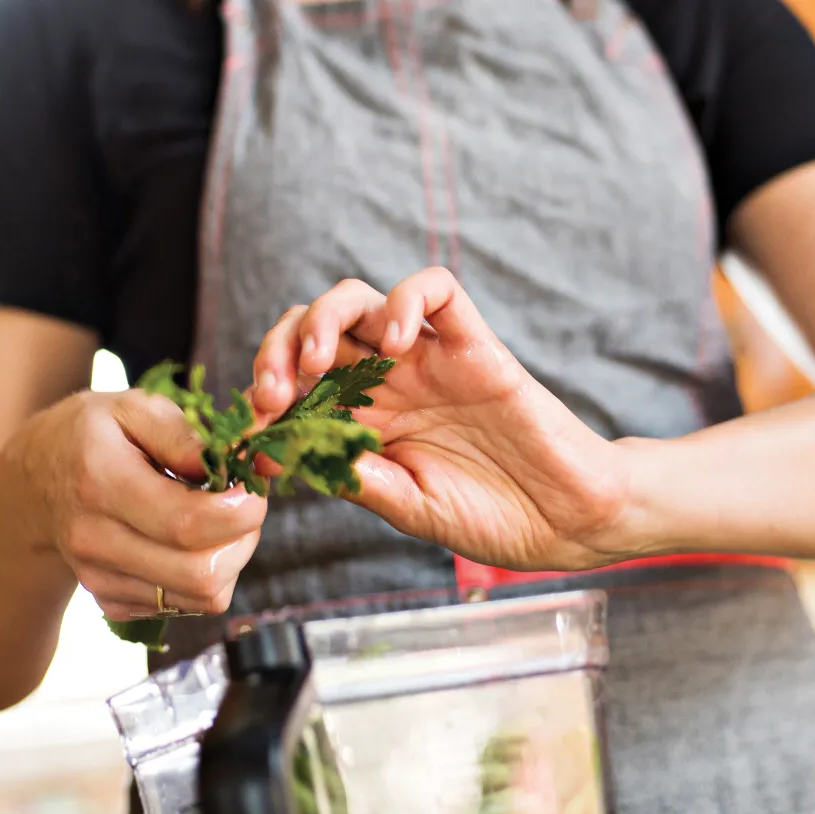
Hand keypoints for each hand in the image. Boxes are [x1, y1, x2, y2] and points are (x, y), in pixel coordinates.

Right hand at [13, 389, 265, 620]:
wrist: (33, 484)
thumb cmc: (93, 436)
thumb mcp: (132, 407)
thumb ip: (183, 434)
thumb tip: (230, 466)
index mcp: (100, 483)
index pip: (187, 524)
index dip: (239, 513)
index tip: (252, 490)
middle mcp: (95, 541)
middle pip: (201, 573)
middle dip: (244, 540)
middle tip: (244, 508)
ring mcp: (101, 579)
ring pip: (202, 597)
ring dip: (232, 561)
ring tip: (221, 524)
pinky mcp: (112, 603)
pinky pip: (186, 606)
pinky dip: (206, 577)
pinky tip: (192, 543)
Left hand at [252, 268, 635, 570]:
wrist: (564, 519)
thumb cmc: (489, 517)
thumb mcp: (408, 506)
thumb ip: (355, 476)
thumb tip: (283, 449)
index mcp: (366, 423)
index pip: (298, 386)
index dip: (265, 398)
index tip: (251, 433)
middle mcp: (390, 384)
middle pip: (316, 332)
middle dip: (278, 350)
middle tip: (273, 393)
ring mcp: (430, 361)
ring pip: (362, 301)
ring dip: (324, 319)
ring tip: (316, 364)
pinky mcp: (475, 346)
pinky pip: (436, 292)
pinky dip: (405, 300)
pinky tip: (395, 342)